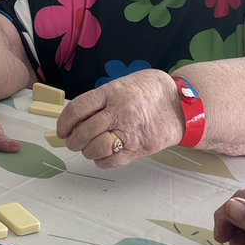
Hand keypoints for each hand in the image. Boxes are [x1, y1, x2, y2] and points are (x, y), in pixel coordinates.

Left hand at [56, 70, 183, 168]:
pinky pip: (111, 161)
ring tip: (88, 148)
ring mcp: (129, 131)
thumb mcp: (123, 84)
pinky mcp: (138, 148)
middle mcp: (119, 112)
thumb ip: (102, 99)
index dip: (64, 122)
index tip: (62, 129)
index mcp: (112, 93)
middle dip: (73, 140)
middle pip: (84, 131)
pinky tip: (103, 155)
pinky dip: (101, 160)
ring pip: (96, 148)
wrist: (182, 104)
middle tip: (72, 142)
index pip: (78, 109)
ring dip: (87, 151)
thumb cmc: (150, 91)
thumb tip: (78, 117)